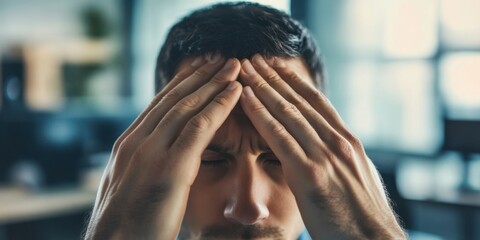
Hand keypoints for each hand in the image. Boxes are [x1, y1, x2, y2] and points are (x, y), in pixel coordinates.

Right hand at [84, 55, 242, 239]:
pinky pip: (200, 127)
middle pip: (175, 98)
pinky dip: (220, 106)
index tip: (199, 68)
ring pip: (188, 106)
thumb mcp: (130, 184)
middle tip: (220, 57)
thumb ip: (144, 162)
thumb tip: (160, 154)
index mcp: (128, 144)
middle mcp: (138, 140)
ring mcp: (152, 152)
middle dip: (200, 75)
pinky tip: (236, 92)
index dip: (182, 84)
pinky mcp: (170, 167)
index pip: (159, 104)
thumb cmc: (127, 224)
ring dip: (214, 83)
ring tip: (234, 66)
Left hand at [238, 54, 405, 238]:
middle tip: (254, 58)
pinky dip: (261, 114)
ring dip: (263, 87)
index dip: (295, 81)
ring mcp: (325, 155)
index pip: (317, 102)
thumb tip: (328, 148)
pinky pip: (279, 137)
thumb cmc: (364, 216)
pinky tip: (246, 99)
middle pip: (299, 100)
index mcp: (348, 141)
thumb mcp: (357, 177)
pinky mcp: (310, 174)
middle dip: (274, 76)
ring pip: (287, 112)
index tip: (277, 66)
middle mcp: (337, 141)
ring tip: (245, 69)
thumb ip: (340, 157)